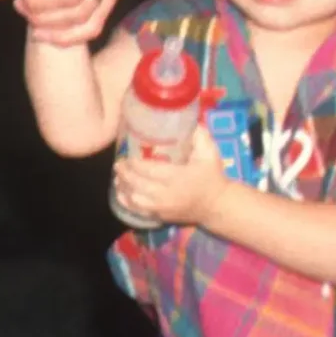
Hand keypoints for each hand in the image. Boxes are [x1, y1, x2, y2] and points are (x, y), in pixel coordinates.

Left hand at [111, 121, 228, 229]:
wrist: (217, 206)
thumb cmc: (212, 177)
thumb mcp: (210, 153)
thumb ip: (200, 135)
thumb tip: (188, 119)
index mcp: (177, 177)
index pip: (149, 170)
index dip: (134, 163)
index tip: (127, 154)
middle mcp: (166, 194)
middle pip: (138, 184)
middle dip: (125, 173)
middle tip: (119, 163)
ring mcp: (162, 208)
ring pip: (135, 199)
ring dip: (123, 187)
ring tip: (118, 176)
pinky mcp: (160, 217)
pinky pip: (138, 212)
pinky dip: (126, 202)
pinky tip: (121, 193)